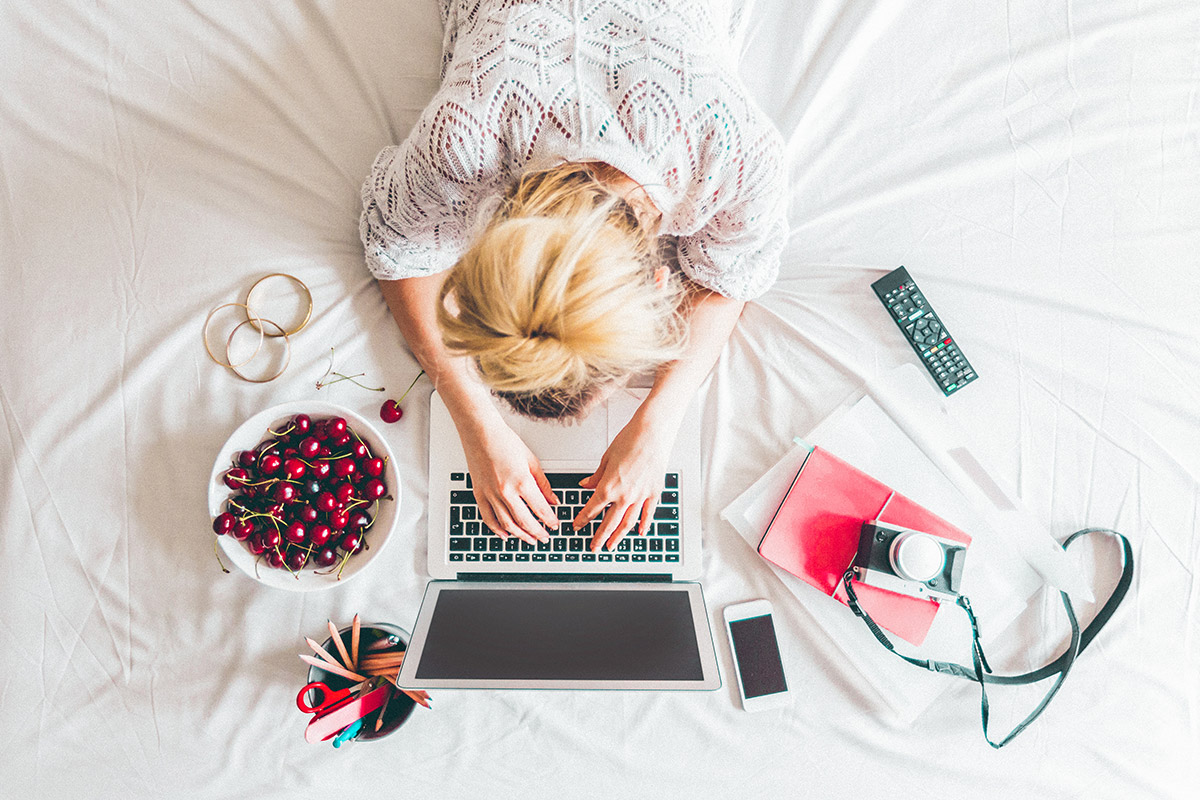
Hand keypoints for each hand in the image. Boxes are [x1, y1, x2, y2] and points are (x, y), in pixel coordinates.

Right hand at [460, 421, 557, 544]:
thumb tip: (553, 499)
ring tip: (529, 539)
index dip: (550, 520)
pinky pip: (488, 518)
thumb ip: (543, 483)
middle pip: (525, 521)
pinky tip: (505, 534)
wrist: (481, 432)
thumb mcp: (531, 460)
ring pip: (507, 524)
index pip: (541, 509)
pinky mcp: (478, 494)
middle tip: (545, 537)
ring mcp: (490, 494)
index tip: (555, 525)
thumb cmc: (504, 441)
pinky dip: (497, 530)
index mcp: (522, 482)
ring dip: (520, 535)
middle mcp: (505, 491)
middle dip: (538, 532)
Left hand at [573, 408, 674, 550]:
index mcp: (608, 487)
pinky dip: (644, 525)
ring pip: (627, 523)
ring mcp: (641, 496)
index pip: (592, 509)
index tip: (577, 526)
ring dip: (618, 537)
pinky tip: (640, 533)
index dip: (582, 519)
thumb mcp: (606, 459)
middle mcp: (625, 496)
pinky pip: (648, 514)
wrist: (652, 433)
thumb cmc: (630, 441)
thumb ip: (596, 477)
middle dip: (599, 536)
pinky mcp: (654, 493)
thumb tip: (586, 485)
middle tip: (593, 546)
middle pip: (609, 523)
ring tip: (611, 545)